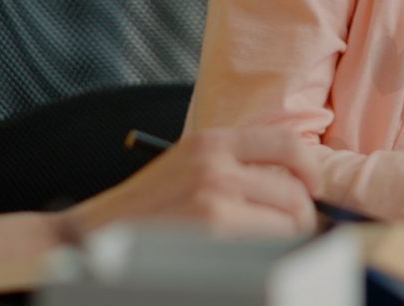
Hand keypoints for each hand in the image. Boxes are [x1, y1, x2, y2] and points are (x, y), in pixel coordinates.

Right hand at [64, 127, 319, 239]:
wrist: (90, 237)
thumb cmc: (144, 212)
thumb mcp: (188, 170)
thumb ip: (234, 168)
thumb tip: (294, 188)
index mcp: (211, 142)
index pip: (288, 145)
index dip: (311, 171)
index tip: (312, 190)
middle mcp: (215, 161)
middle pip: (295, 189)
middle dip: (301, 217)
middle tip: (291, 234)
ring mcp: (214, 194)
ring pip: (288, 220)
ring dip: (286, 240)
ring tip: (265, 250)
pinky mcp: (212, 228)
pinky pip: (267, 244)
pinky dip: (266, 257)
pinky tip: (244, 261)